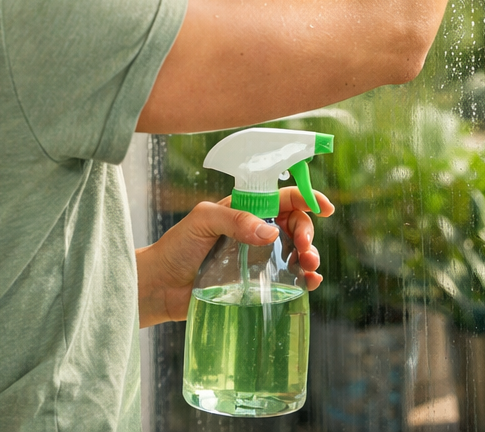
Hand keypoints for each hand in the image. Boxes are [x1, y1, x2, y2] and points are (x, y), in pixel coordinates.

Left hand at [134, 188, 333, 327]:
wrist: (160, 287)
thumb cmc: (177, 247)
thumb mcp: (203, 220)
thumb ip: (235, 218)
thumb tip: (270, 231)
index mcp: (245, 210)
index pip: (282, 197)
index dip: (306, 198)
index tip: (323, 207)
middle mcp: (255, 232)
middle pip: (294, 224)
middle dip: (307, 232)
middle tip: (304, 247)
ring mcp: (258, 259)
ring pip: (295, 251)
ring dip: (310, 254)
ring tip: (309, 265)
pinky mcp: (257, 284)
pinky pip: (288, 278)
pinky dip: (305, 278)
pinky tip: (310, 281)